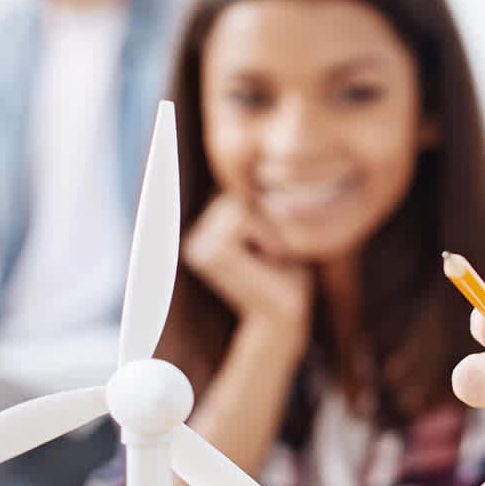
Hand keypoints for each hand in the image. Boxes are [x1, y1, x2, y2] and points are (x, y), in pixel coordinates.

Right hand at [183, 193, 313, 340]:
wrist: (286, 317)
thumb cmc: (289, 275)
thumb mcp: (278, 233)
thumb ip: (263, 205)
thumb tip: (266, 169)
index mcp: (208, 231)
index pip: (237, 192)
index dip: (266, 212)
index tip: (274, 247)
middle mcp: (195, 237)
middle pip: (236, 195)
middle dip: (266, 219)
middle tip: (276, 254)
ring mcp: (197, 245)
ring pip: (239, 205)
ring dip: (268, 228)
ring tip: (272, 257)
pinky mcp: (207, 253)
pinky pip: (242, 217)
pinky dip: (266, 235)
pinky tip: (269, 261)